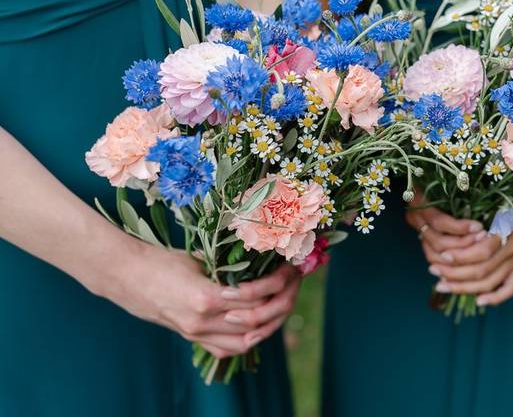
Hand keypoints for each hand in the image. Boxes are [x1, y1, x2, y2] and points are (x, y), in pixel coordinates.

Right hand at [106, 243, 300, 357]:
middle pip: (254, 322)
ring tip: (283, 305)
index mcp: (205, 296)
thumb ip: (227, 270)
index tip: (289, 270)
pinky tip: (260, 327)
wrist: (124, 276)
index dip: (277, 285)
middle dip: (281, 304)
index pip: (255, 299)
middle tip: (294, 284)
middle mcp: (202, 320)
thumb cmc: (161, 260)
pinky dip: (247, 340)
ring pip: (244, 341)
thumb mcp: (198, 259)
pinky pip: (225, 348)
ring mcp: (195, 332)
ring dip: (268, 326)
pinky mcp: (190, 336)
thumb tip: (260, 264)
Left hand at [419, 186, 512, 306]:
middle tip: (434, 272)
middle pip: (481, 271)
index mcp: (509, 230)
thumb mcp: (505, 196)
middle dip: (454, 275)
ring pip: (491, 282)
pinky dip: (496, 297)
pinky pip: (511, 287)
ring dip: (465, 287)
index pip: (480, 252)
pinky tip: (479, 301)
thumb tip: (457, 219)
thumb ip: (485, 210)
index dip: (459, 257)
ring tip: (444, 285)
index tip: (441, 256)